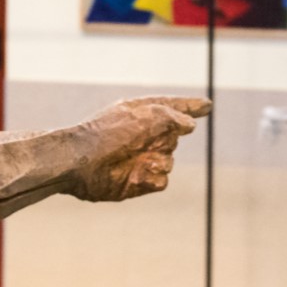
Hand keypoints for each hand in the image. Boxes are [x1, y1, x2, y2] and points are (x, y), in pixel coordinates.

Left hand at [69, 97, 210, 201]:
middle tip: (140, 139)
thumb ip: (172, 116)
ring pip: (170, 160)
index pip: (174, 108)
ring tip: (136, 158)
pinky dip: (153, 177)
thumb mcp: (144, 116)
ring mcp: (142, 158)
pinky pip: (162, 180)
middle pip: (175, 137)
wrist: (79, 162)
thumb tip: (190, 126)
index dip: (191, 107)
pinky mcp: (139, 180)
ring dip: (158, 159)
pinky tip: (135, 173)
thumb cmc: (107, 133)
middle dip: (165, 138)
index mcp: (143, 114)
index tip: (207, 106)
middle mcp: (144, 135)